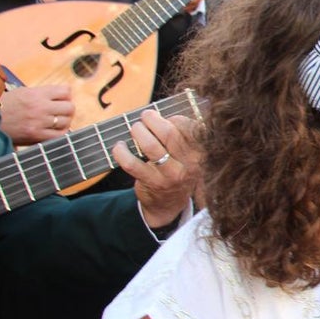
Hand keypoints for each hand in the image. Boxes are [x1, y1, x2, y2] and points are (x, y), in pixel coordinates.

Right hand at [0, 85, 73, 144]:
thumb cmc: (7, 106)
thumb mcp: (23, 93)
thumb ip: (43, 93)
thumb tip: (66, 94)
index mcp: (35, 94)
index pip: (66, 91)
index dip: (66, 95)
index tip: (62, 99)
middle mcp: (39, 107)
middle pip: (70, 107)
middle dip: (67, 108)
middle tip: (61, 111)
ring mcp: (39, 122)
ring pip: (66, 121)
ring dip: (64, 121)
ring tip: (57, 121)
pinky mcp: (36, 135)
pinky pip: (60, 135)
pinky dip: (61, 133)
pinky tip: (56, 130)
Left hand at [115, 110, 201, 228]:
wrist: (170, 204)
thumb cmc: (176, 170)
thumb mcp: (188, 155)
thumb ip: (181, 135)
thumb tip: (159, 114)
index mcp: (200, 153)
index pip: (189, 127)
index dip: (173, 118)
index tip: (164, 118)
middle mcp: (190, 164)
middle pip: (169, 133)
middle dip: (152, 120)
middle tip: (145, 117)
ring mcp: (171, 175)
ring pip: (150, 146)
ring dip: (138, 132)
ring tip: (134, 129)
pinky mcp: (153, 183)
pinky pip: (132, 163)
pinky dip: (121, 152)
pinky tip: (120, 147)